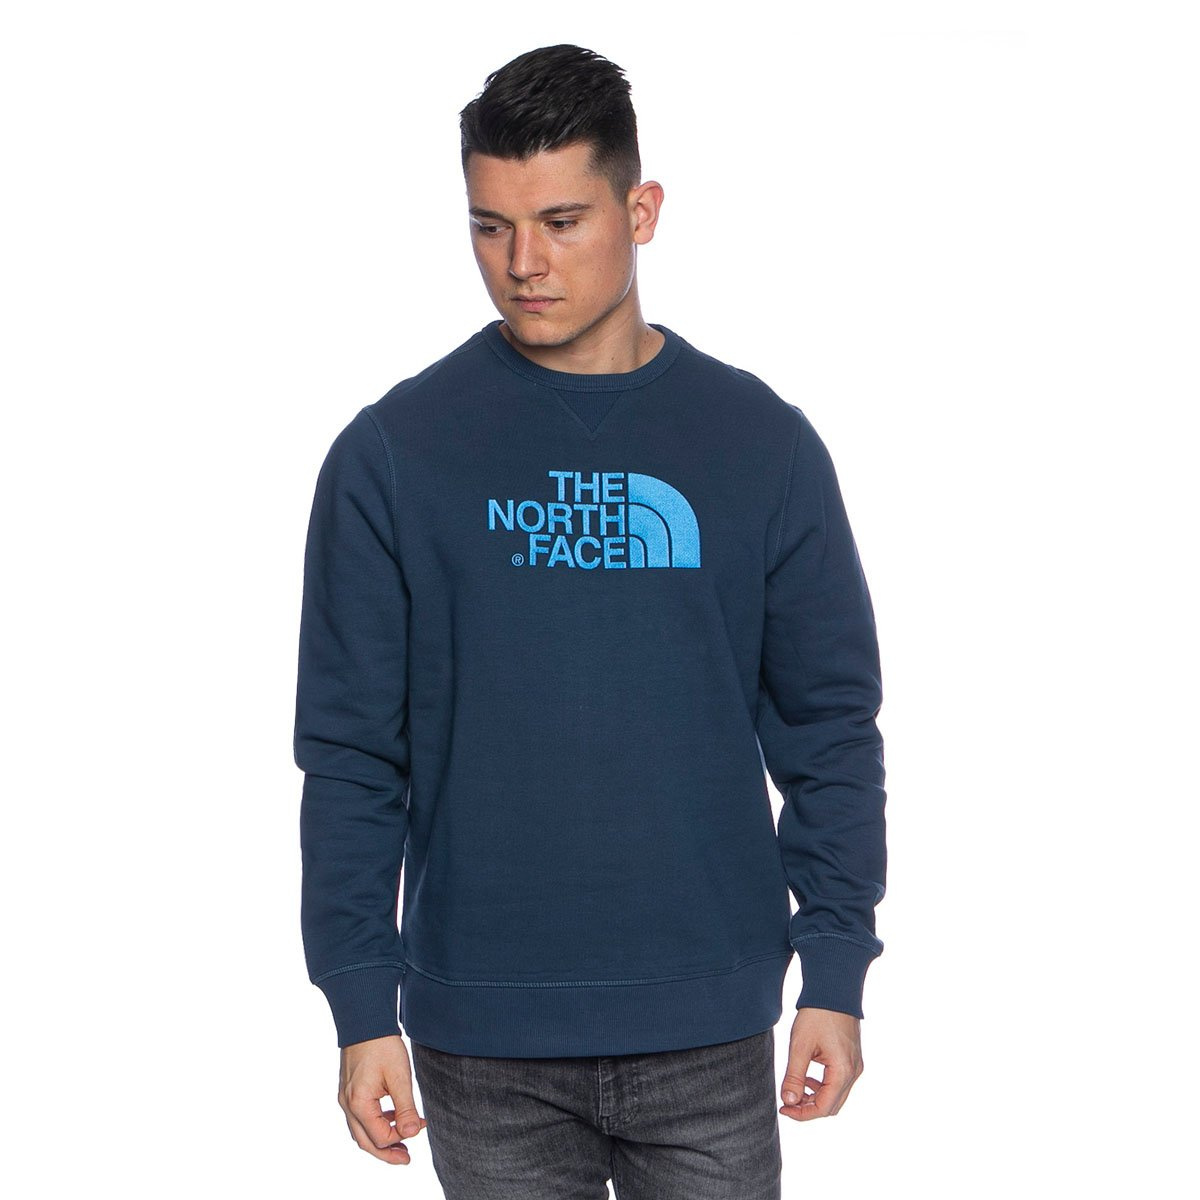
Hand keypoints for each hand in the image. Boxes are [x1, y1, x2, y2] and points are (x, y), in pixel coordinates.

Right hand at [338, 1034, 427, 1163]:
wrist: (364, 1021)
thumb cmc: (382, 1046)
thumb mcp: (399, 1076)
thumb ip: (405, 1107)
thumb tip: (412, 1133)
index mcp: (358, 1103)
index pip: (380, 1136)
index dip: (402, 1137)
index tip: (422, 1126)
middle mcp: (347, 1105)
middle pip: (365, 1142)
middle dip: (387, 1152)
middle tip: (406, 1158)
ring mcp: (345, 1098)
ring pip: (361, 1131)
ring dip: (381, 1139)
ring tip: (402, 1140)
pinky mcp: (348, 1091)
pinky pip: (359, 1117)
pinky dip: (375, 1123)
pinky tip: (392, 1116)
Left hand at [779, 1007, 863, 1120]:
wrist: (834, 989)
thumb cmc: (817, 1014)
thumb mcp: (800, 1046)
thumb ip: (794, 1077)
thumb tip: (788, 1102)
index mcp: (842, 1072)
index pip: (823, 1108)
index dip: (802, 1114)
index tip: (783, 1109)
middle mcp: (854, 1072)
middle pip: (832, 1106)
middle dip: (809, 1108)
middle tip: (787, 1102)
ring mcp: (856, 1066)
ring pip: (837, 1095)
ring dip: (816, 1097)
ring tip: (796, 1089)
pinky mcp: (853, 1058)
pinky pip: (840, 1082)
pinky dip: (824, 1086)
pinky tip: (808, 1077)